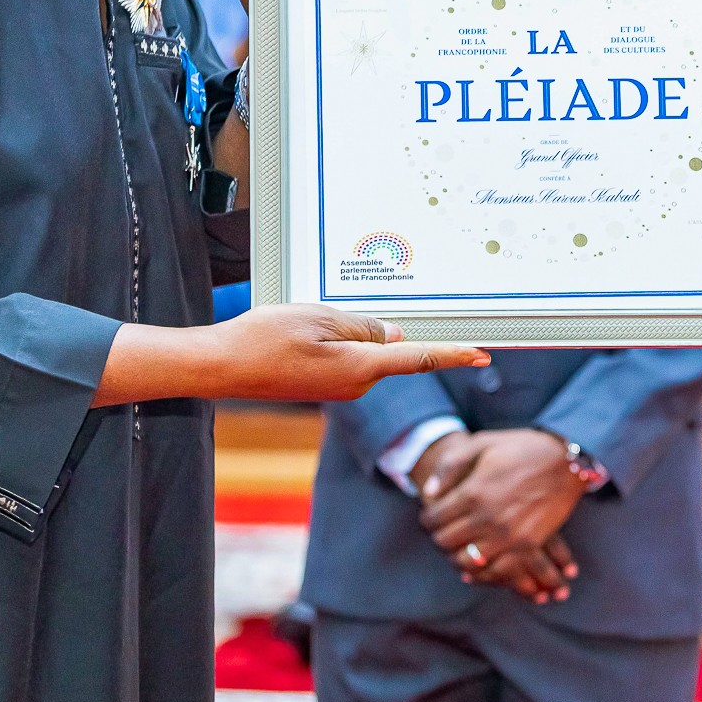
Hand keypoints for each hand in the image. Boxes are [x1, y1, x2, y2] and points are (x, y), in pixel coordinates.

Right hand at [94, 305, 488, 405]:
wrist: (220, 367)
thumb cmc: (264, 339)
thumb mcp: (318, 318)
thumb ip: (361, 326)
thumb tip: (392, 336)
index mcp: (359, 367)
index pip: (417, 358)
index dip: (451, 354)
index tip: (481, 354)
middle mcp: (354, 384)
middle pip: (387, 348)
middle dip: (375, 326)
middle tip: (328, 313)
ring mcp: (337, 388)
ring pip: (363, 350)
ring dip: (347, 330)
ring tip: (301, 322)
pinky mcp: (322, 385)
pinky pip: (345, 357)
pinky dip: (335, 340)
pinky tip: (301, 331)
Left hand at [417, 429, 586, 604]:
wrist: (566, 460)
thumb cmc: (521, 448)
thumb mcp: (482, 443)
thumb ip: (450, 466)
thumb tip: (429, 493)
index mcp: (473, 492)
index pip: (434, 519)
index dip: (427, 519)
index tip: (431, 516)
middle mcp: (487, 518)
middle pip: (445, 543)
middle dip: (439, 537)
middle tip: (443, 531)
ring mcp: (508, 535)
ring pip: (466, 563)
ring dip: (457, 557)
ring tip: (460, 547)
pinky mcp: (527, 545)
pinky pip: (496, 572)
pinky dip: (483, 574)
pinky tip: (478, 567)